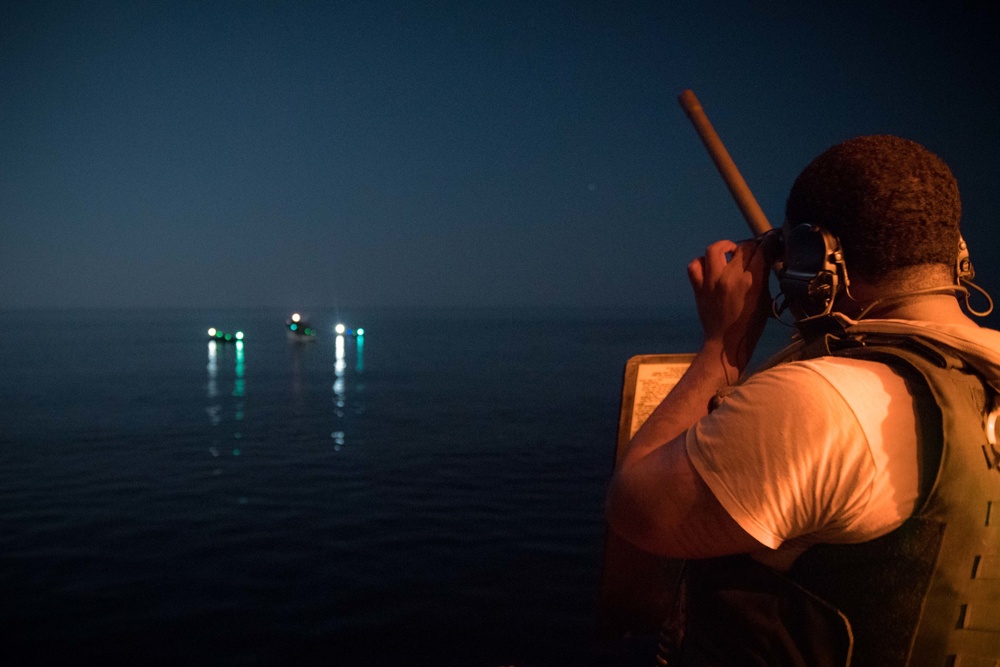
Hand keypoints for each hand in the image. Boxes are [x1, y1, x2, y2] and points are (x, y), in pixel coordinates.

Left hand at [687, 235, 775, 376]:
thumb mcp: (765, 300)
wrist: (726, 344)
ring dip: (725, 247)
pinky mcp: (698, 287)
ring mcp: (711, 281)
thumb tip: (765, 259)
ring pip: (715, 249)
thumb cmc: (750, 326)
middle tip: (754, 252)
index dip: (768, 244)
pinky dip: (702, 262)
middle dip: (751, 246)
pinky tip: (710, 266)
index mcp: (752, 282)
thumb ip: (763, 277)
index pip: (761, 250)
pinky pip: (695, 265)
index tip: (770, 243)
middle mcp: (730, 277)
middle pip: (742, 248)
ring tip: (731, 253)